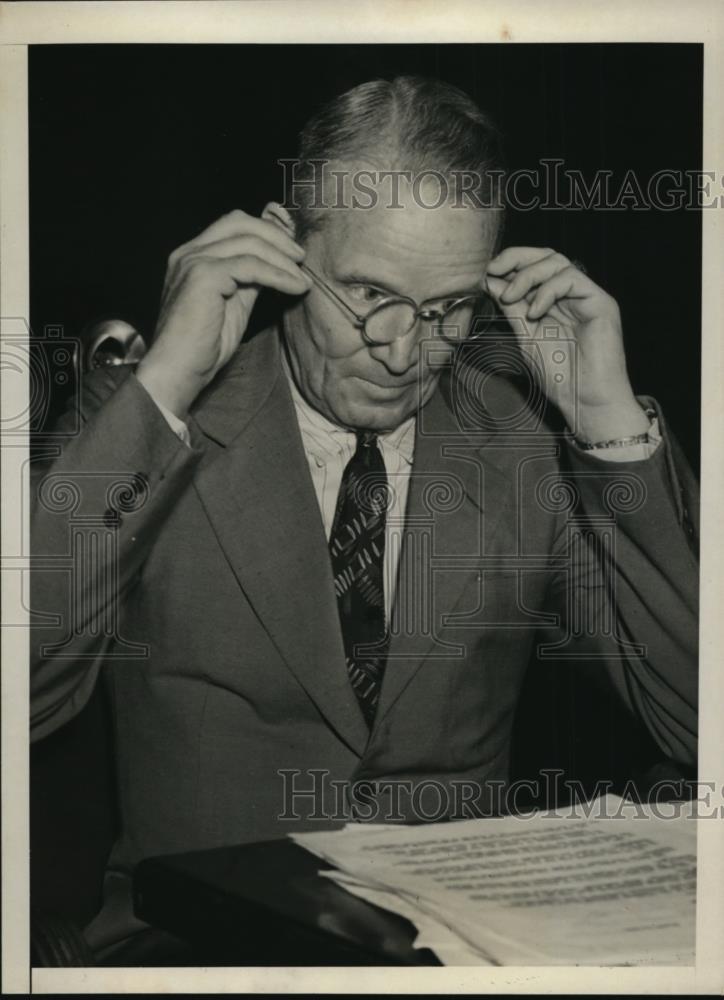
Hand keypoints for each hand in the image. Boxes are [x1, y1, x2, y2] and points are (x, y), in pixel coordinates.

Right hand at [136, 207, 310, 417]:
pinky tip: (295, 288)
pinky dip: (278, 275)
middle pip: (240, 222)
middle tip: (301, 258)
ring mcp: (194, 261)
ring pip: (249, 243)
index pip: (233, 224)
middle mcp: (189, 252)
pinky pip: (251, 266)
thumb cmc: (203, 346)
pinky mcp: (204, 276)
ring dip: (283, 259)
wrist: (179, 371)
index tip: (292, 250)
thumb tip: (274, 265)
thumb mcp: (233, 304)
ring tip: (302, 278)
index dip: (267, 230)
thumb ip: (248, 280)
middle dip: (277, 236)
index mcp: (192, 255)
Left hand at [485, 247, 649, 442]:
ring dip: (527, 275)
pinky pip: (572, 279)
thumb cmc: (559, 377)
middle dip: (517, 257)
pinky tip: (534, 312)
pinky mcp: (601, 302)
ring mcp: (587, 297)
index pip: (533, 267)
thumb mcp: (525, 337)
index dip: (510, 263)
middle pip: (546, 256)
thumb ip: (511, 309)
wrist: (585, 401)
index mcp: (553, 302)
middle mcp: (571, 295)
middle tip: (494, 269)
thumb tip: (491, 281)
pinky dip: (547, 291)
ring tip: (510, 298)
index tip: (487, 272)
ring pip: (558, 262)